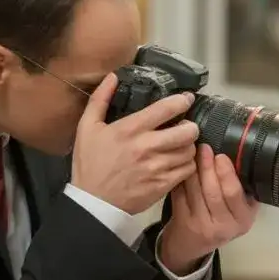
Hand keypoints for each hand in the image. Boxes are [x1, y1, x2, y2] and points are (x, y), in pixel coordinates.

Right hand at [71, 73, 198, 214]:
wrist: (93, 202)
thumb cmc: (89, 164)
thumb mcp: (87, 127)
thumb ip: (100, 99)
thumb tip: (113, 77)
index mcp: (130, 129)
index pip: (165, 109)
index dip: (182, 101)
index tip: (187, 99)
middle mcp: (146, 147)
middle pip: (186, 131)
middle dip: (191, 126)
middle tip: (187, 127)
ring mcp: (156, 167)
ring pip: (189, 151)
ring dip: (189, 146)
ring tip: (182, 145)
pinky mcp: (162, 185)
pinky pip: (187, 170)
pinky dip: (188, 164)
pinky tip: (180, 162)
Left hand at [158, 144, 259, 274]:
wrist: (194, 245)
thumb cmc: (220, 220)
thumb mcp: (239, 210)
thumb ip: (241, 190)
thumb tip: (236, 155)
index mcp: (243, 219)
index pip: (234, 194)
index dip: (226, 173)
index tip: (221, 155)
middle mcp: (224, 227)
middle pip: (213, 191)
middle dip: (208, 167)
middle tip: (204, 148)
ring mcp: (202, 227)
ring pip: (195, 192)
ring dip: (192, 170)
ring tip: (191, 152)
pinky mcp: (183, 224)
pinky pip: (180, 196)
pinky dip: (180, 179)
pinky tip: (180, 166)